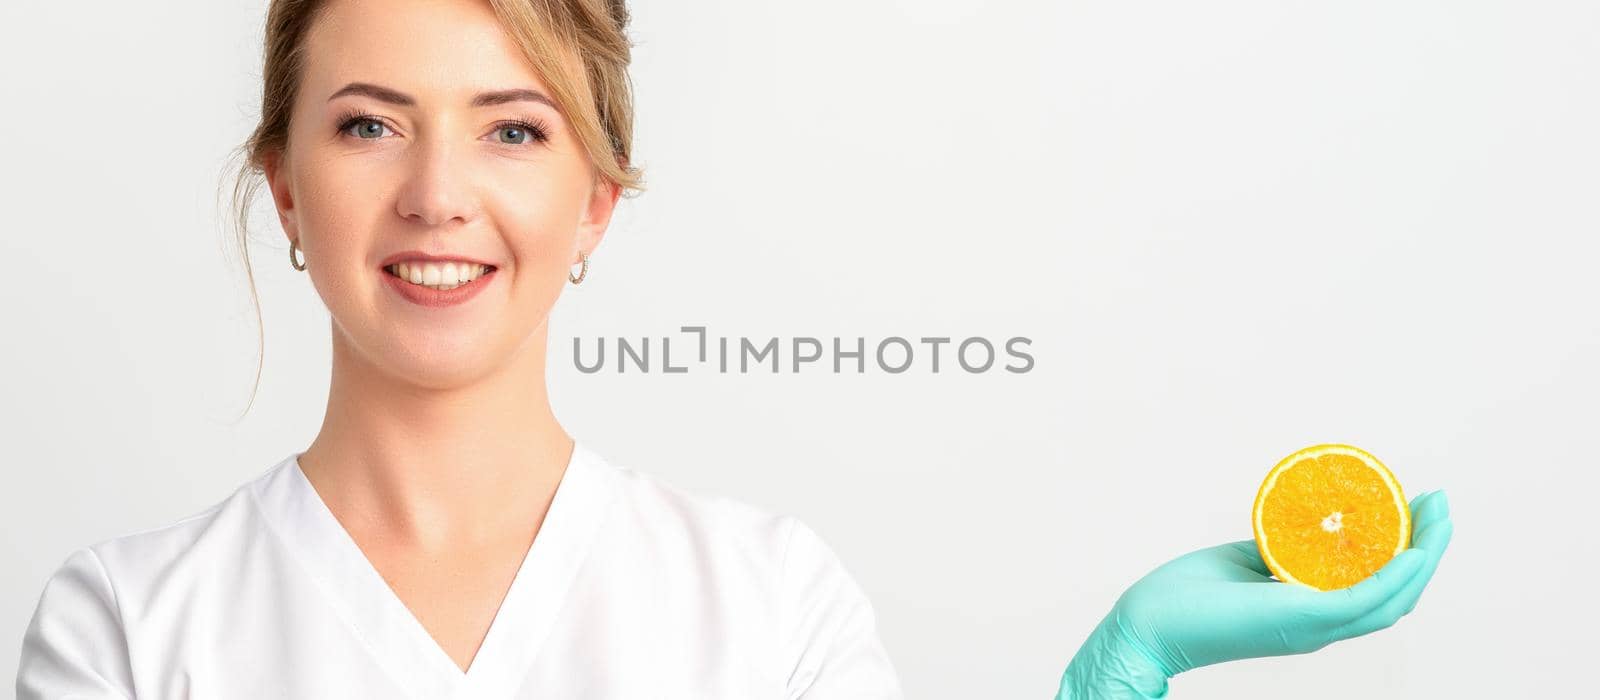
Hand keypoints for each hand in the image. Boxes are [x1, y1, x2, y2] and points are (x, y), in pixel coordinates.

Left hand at [1057, 489, 1452, 698]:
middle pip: (1400, 594)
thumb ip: (1277, 550)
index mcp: (1311, 613)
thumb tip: (1297, 523)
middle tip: (1443, 502)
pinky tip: (1413, 548)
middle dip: (1430, 547)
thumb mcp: (1244, 562)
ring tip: (1439, 514)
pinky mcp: (1301, 619)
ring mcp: (1314, 625)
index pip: (1378, 589)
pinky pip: (1361, 599)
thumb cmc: (1187, 597)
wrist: (1147, 623)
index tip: (1419, 507)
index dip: (1408, 553)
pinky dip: (1394, 575)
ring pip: (1393, 598)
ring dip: (1425, 555)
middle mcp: (1322, 625)